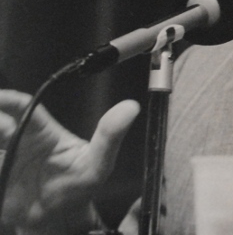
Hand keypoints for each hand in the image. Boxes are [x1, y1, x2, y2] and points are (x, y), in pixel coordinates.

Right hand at [0, 89, 139, 230]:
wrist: (60, 221)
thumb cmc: (80, 188)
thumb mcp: (98, 163)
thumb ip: (110, 136)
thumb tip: (131, 107)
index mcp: (41, 131)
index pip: (21, 106)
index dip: (7, 99)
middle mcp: (18, 141)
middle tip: (2, 130)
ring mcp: (3, 159)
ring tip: (0, 154)